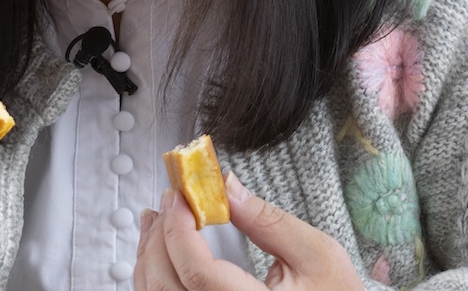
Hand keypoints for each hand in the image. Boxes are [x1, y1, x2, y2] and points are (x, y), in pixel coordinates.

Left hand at [135, 172, 363, 289]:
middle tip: (169, 200)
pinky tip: (159, 252)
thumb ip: (268, 221)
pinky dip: (154, 277)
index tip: (178, 196)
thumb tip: (226, 186)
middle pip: (167, 287)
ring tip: (156, 220)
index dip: (178, 230)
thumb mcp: (318, 256)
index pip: (197, 274)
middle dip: (158, 237)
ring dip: (149, 256)